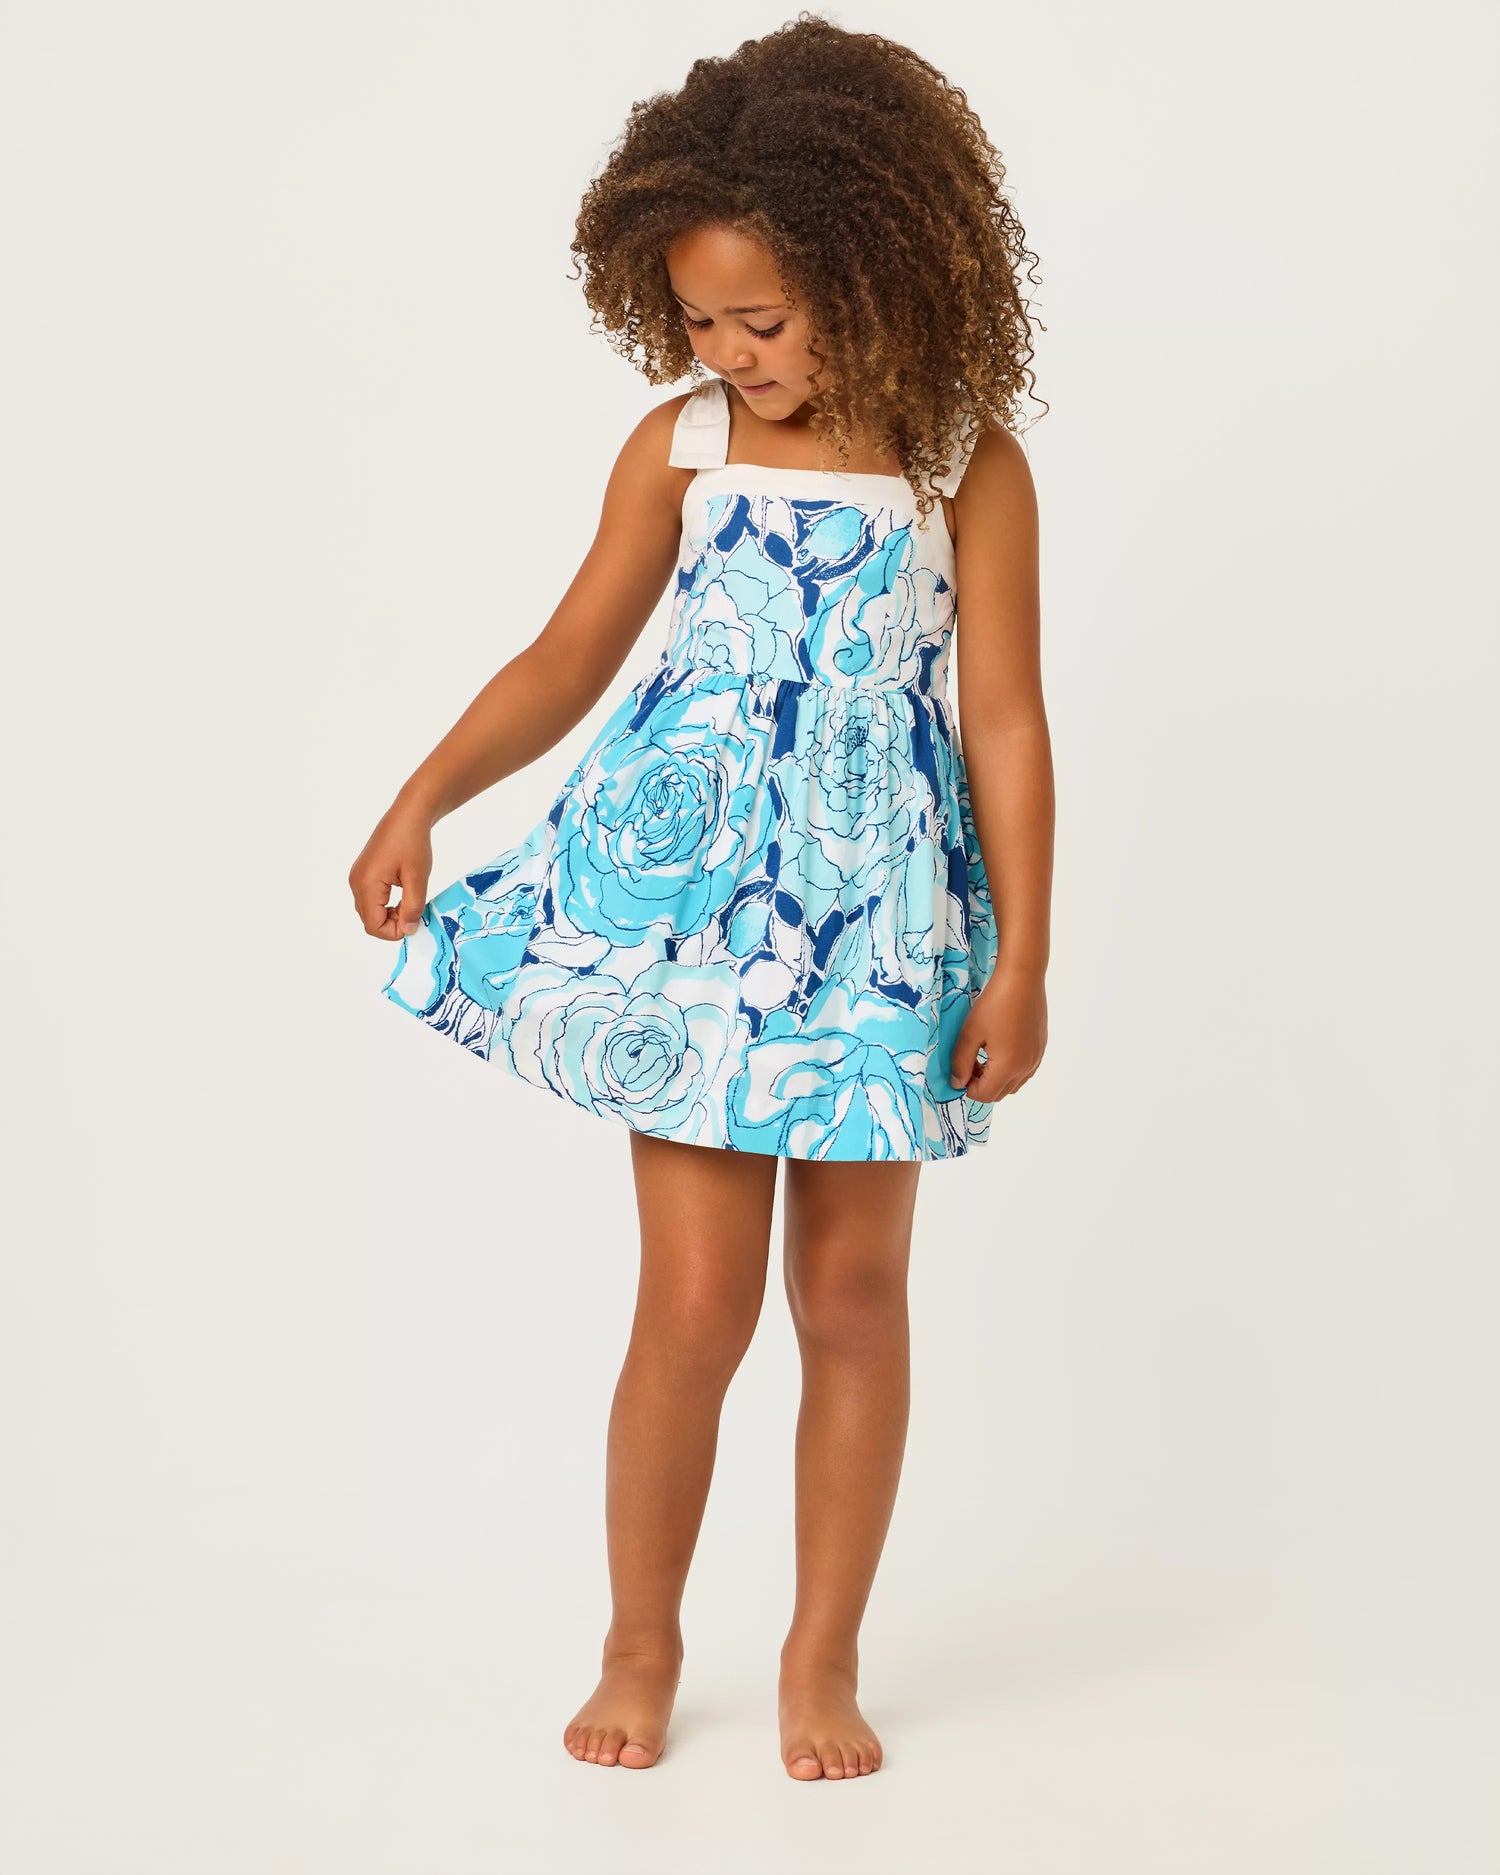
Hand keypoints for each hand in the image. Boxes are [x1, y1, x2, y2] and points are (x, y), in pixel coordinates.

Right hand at [348, 800, 433, 941]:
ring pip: (369, 911)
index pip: (373, 925)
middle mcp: (356, 882)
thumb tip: (408, 930)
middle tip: (414, 911)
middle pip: (369, 920)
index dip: (394, 932)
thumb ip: (413, 907)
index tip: (414, 922)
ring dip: (389, 914)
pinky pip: (370, 899)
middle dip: (392, 924)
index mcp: (367, 884)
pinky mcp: (362, 873)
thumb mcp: (417, 878)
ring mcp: (357, 877)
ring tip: (409, 901)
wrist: (407, 816)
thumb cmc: (413, 843)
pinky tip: (401, 894)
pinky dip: (385, 904)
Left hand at [948, 960, 1047, 1103]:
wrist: (1023, 979)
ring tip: (984, 1054)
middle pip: (1000, 1093)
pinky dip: (1010, 1069)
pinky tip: (1000, 1046)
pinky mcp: (1040, 1048)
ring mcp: (1036, 1058)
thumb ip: (961, 1062)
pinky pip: (1024, 1071)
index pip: (985, 1095)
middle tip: (970, 1062)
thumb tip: (957, 1083)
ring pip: (1013, 1084)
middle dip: (981, 1084)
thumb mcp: (970, 1033)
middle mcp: (1026, 1068)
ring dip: (996, 1078)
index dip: (967, 1087)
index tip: (959, 1070)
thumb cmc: (994, 1004)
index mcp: (1007, 1067)